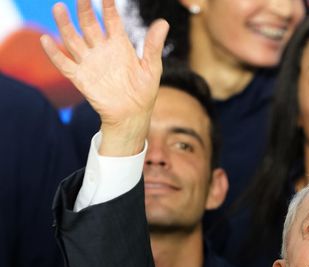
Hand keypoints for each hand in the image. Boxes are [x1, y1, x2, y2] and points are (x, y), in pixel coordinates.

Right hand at [40, 0, 168, 156]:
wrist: (132, 115)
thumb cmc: (143, 91)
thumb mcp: (151, 67)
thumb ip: (153, 45)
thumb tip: (163, 23)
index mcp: (119, 45)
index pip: (111, 21)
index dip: (108, 7)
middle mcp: (102, 50)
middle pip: (89, 26)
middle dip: (84, 11)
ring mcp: (89, 63)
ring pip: (73, 40)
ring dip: (65, 25)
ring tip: (59, 8)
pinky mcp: (80, 78)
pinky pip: (64, 64)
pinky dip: (54, 53)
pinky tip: (46, 40)